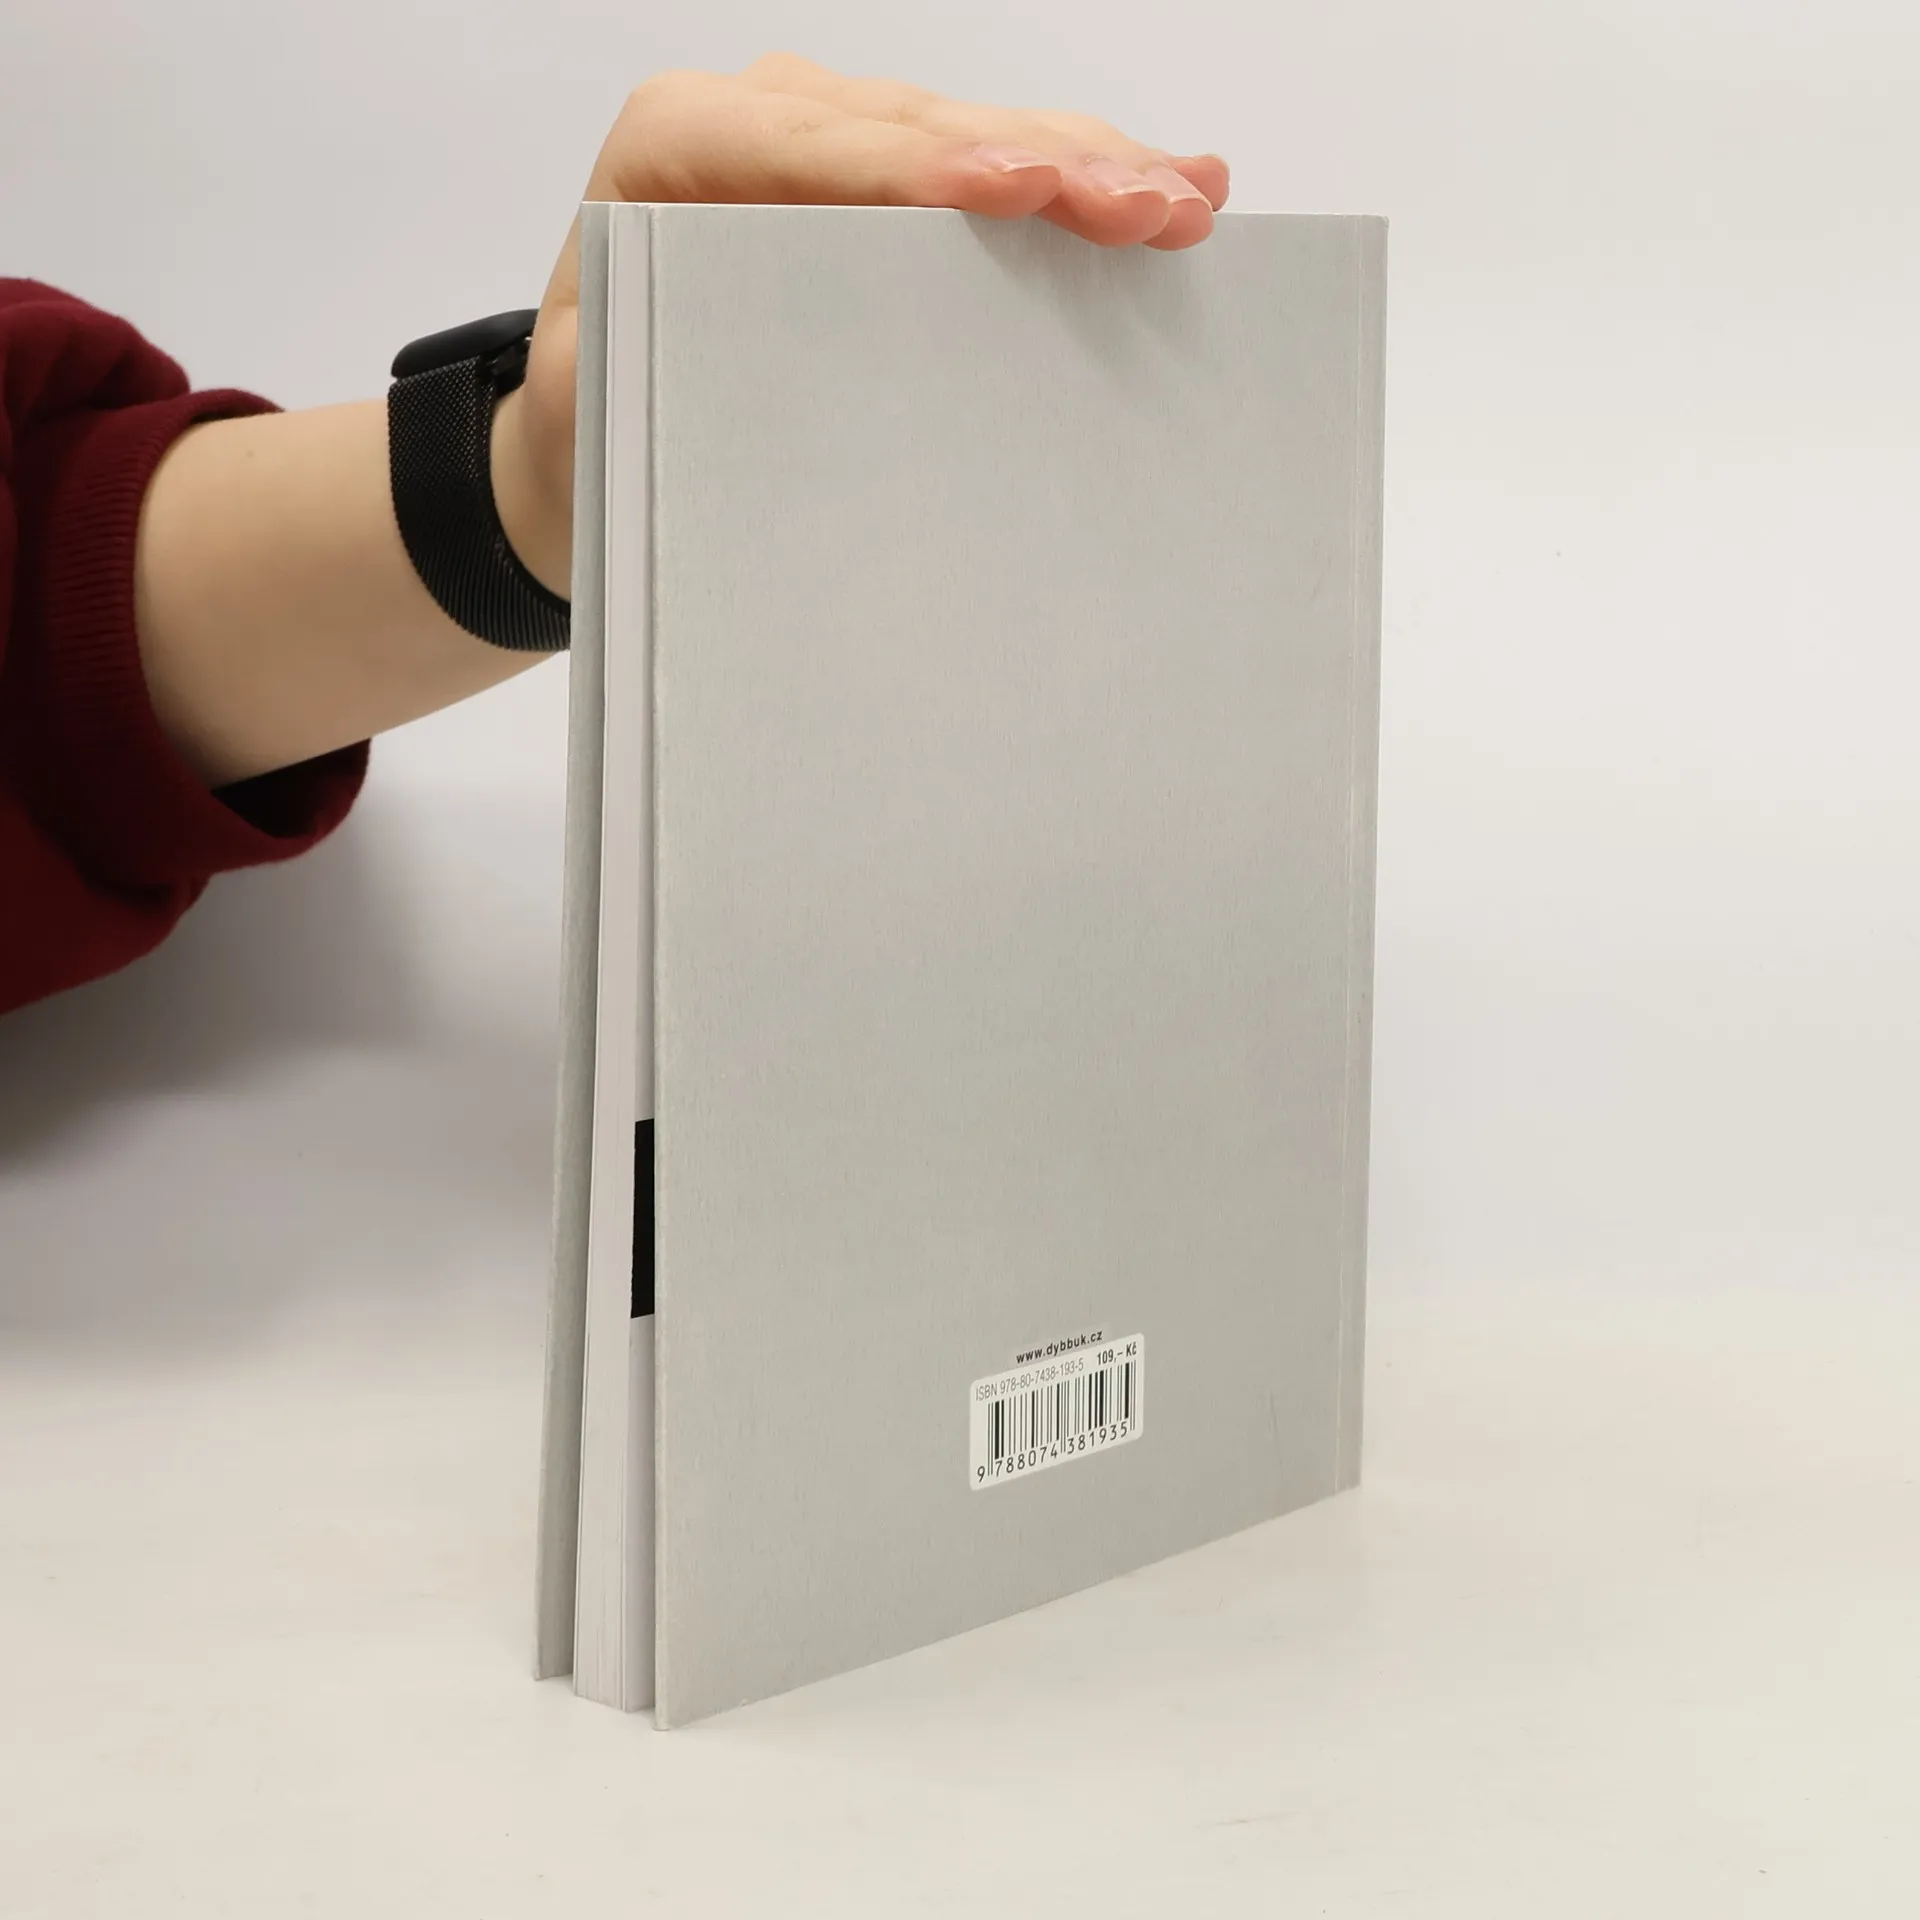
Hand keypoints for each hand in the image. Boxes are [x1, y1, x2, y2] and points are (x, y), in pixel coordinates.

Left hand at [492, 54, 1230, 590]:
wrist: (584, 431)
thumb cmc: (594, 421)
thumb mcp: (599, 398)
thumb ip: (668, 360)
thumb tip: (805, 386)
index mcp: (677, 148)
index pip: (816, 145)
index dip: (923, 165)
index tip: (1014, 191)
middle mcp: (763, 122)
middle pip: (925, 128)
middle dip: (1046, 164)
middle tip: (1151, 209)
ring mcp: (834, 147)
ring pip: (979, 137)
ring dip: (1091, 168)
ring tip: (1189, 202)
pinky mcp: (886, 190)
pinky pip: (991, 170)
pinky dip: (1079, 183)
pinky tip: (1170, 186)